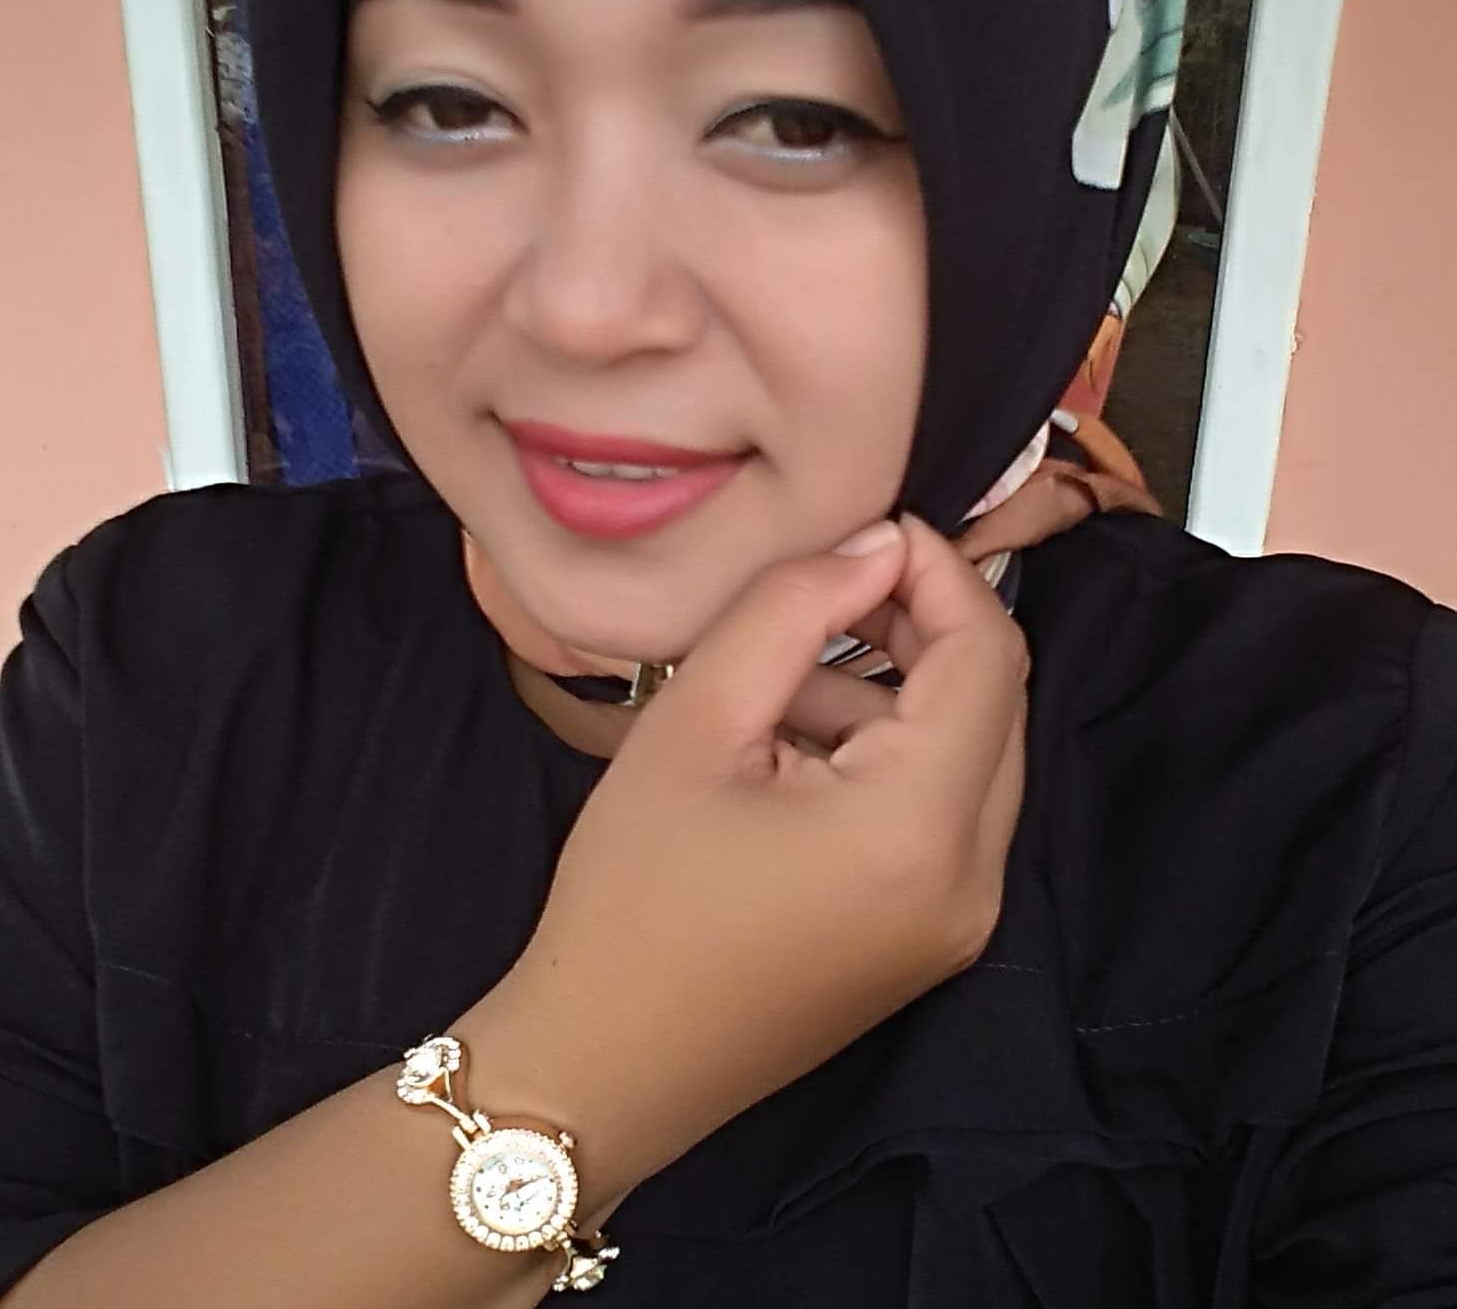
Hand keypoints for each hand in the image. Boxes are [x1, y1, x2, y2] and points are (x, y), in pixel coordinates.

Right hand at [470, 513, 1027, 1201]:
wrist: (604, 1064)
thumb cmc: (630, 895)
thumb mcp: (694, 724)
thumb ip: (793, 610)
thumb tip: (876, 546)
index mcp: (920, 828)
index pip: (987, 655)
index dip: (938, 571)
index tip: (865, 532)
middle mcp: (973, 880)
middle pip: (992, 703)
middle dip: (920, 629)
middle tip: (827, 590)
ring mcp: (960, 919)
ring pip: (968, 756)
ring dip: (896, 695)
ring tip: (781, 682)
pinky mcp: (932, 938)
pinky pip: (942, 815)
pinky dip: (888, 760)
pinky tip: (792, 751)